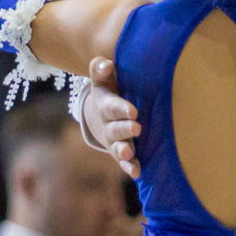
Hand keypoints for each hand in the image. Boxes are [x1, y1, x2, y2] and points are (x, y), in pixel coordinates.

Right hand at [81, 57, 140, 178]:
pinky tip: (136, 172)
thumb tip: (106, 63)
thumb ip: (100, 69)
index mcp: (105, 106)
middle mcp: (108, 125)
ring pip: (118, 147)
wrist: (98, 116)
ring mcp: (113, 141)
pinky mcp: (120, 153)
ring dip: (124, 151)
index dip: (121, 109)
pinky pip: (123, 162)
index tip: (133, 111)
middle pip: (115, 129)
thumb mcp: (102, 80)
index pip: (112, 107)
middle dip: (125, 129)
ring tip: (129, 154)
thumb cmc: (108, 92)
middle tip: (136, 128)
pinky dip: (129, 167)